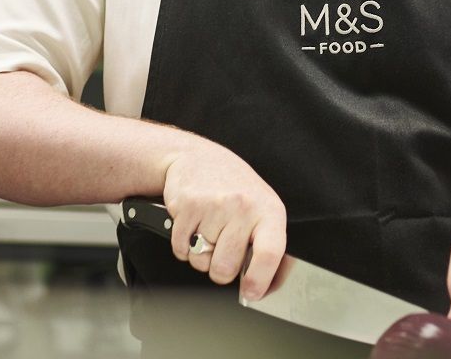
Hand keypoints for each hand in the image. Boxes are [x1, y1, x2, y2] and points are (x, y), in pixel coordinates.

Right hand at [160, 142, 286, 299]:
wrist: (197, 158)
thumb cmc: (234, 188)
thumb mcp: (262, 209)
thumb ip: (267, 247)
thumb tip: (266, 288)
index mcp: (269, 211)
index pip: (270, 254)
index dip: (259, 281)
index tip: (251, 292)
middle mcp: (244, 207)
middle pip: (225, 269)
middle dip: (220, 268)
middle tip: (222, 245)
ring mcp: (215, 206)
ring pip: (201, 263)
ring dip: (201, 256)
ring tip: (208, 230)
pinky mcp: (187, 207)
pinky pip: (181, 250)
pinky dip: (183, 246)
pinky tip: (193, 225)